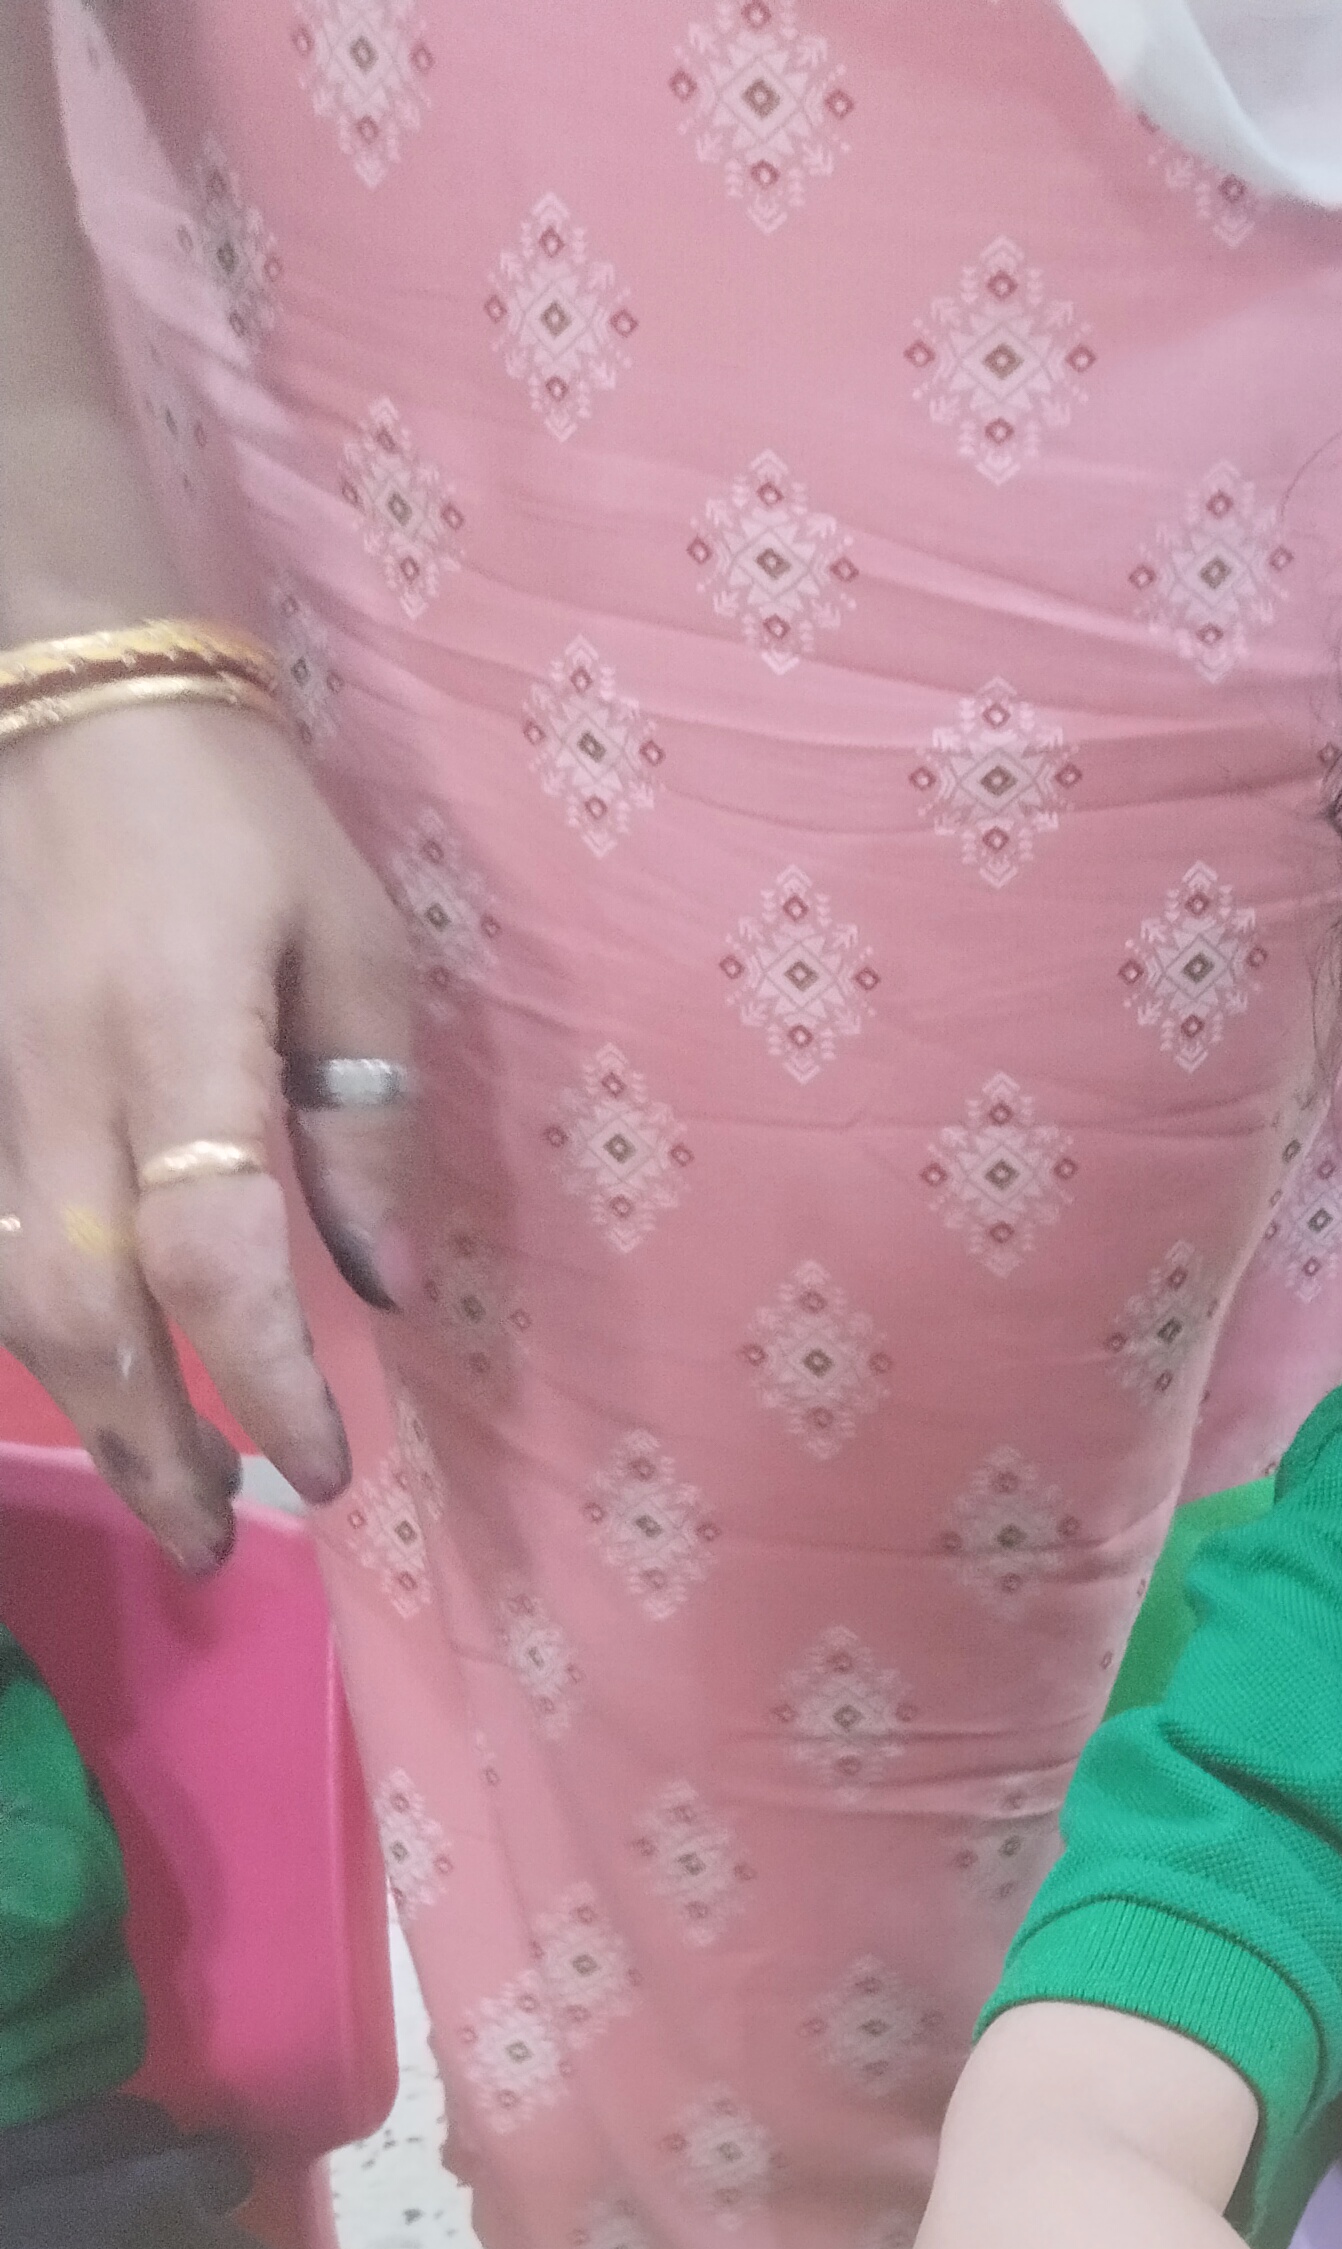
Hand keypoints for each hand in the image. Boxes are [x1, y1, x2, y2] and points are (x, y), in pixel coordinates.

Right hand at [0, 696, 418, 1571]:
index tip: (325, 1470)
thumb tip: (381, 1290)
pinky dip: (31, 1332)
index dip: (264, 1385)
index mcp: (174, 1039)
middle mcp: (56, 1081)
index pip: (210, 1258)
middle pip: (80, 1312)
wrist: (52, 683)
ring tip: (166, 1499)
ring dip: (89, 1415)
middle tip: (220, 1547)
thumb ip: (365, 1125)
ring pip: (12, 1295)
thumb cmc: (231, 813)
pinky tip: (89, 1391)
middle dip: (153, 1449)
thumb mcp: (351, 945)